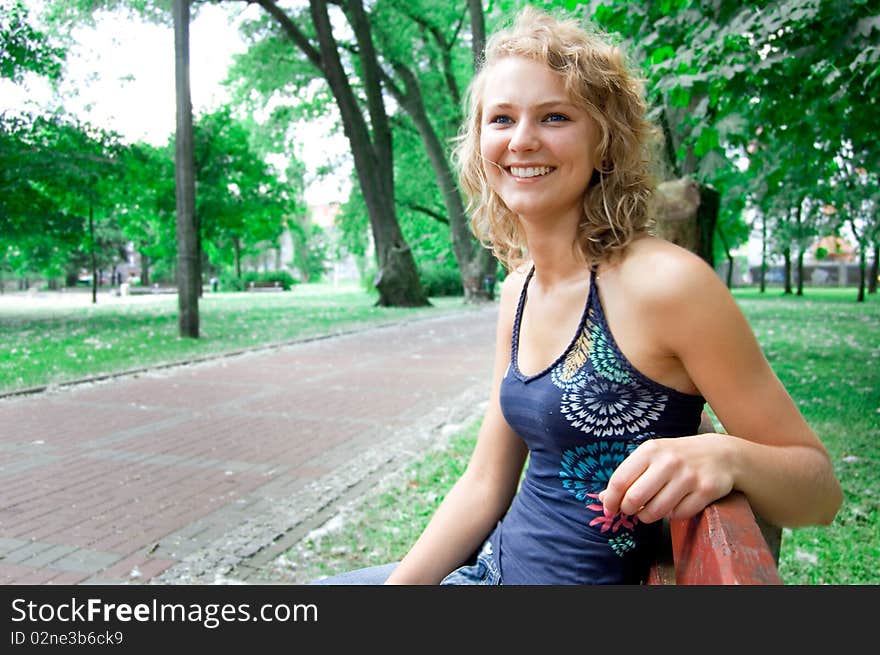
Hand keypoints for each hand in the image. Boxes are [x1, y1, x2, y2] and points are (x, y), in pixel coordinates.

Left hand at [598, 434, 734, 522]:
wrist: (720, 454)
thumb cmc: (677, 457)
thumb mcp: (651, 456)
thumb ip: (628, 475)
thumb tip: (603, 498)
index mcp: (650, 450)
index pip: (620, 480)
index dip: (611, 500)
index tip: (609, 509)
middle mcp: (668, 462)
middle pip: (635, 499)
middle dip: (628, 510)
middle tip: (631, 510)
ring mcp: (688, 477)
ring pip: (656, 511)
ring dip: (648, 516)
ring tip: (650, 510)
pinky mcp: (705, 491)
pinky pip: (678, 515)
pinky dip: (673, 515)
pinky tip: (675, 504)